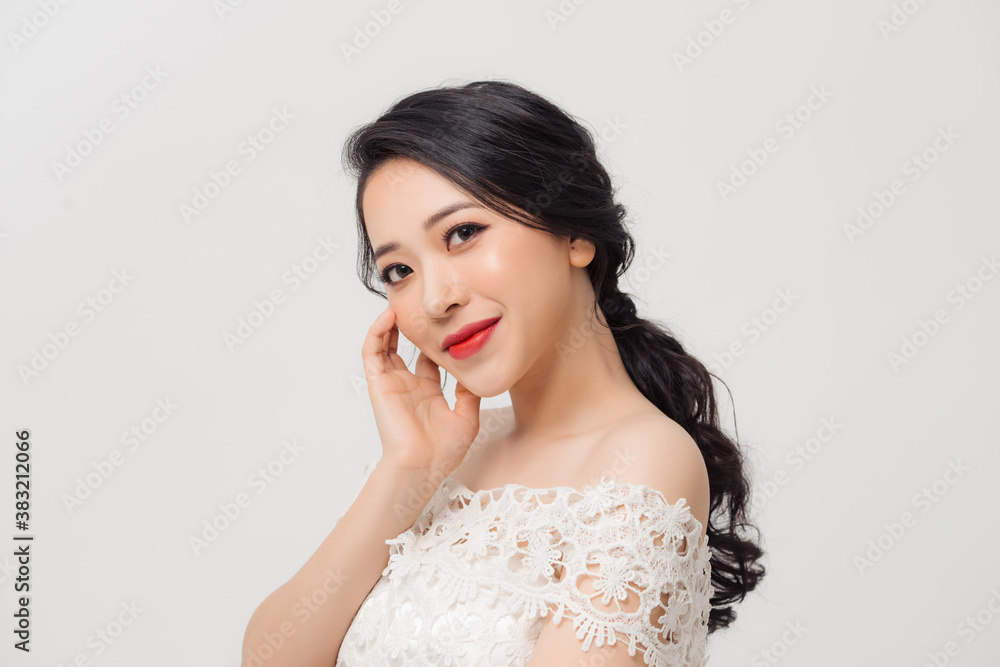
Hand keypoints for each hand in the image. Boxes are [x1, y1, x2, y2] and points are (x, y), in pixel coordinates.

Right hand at [361, 307, 481, 476]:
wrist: (421, 467)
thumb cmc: (442, 452)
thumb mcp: (467, 417)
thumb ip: (470, 393)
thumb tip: (477, 371)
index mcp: (428, 393)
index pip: (428, 359)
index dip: (434, 341)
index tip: (446, 321)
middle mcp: (408, 386)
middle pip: (403, 347)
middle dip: (409, 327)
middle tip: (419, 305)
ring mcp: (392, 384)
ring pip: (385, 345)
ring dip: (390, 324)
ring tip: (400, 302)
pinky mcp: (379, 384)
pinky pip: (372, 352)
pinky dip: (377, 333)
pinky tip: (389, 317)